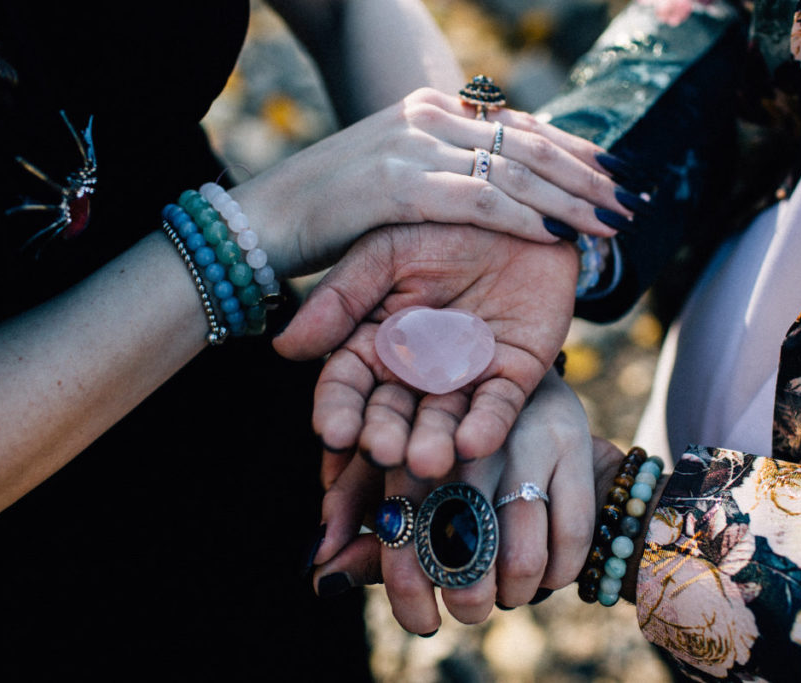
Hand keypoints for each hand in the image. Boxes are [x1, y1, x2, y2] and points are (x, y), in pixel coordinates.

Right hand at [228, 87, 631, 277]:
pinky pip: (481, 201)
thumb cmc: (329, 208)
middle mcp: (430, 118)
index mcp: (432, 112)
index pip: (521, 126)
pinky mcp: (401, 186)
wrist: (263, 218)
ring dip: (571, 200)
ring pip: (516, 171)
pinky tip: (559, 238)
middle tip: (631, 200)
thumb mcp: (393, 175)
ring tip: (613, 223)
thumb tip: (490, 182)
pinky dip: (525, 219)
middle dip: (588, 175)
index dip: (574, 151)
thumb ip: (442, 169)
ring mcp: (416, 148)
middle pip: (531, 144)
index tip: (613, 174)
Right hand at [275, 223, 578, 480]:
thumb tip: (284, 347)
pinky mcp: (514, 374)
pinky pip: (499, 405)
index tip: (334, 433)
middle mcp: (415, 369)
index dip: (339, 409)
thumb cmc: (441, 223)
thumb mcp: (384, 250)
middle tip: (384, 454)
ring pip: (444, 418)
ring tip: (427, 463)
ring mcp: (464, 375)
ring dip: (434, 443)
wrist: (517, 207)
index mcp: (374, 341)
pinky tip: (472, 444)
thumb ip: (341, 298)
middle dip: (386, 436)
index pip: (347, 384)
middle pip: (393, 412)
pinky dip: (487, 426)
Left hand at [310, 369, 595, 633]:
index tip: (420, 621)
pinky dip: (557, 571)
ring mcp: (522, 435)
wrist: (532, 401)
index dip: (409, 584)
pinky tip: (545, 577)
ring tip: (506, 595)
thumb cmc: (452, 460)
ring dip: (513, 589)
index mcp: (412, 438)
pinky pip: (570, 532)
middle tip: (466, 610)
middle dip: (465, 592)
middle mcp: (466, 432)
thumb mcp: (406, 490)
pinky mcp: (572, 441)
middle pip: (461, 534)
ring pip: (520, 545)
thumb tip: (319, 579)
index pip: (399, 522)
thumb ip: (367, 533)